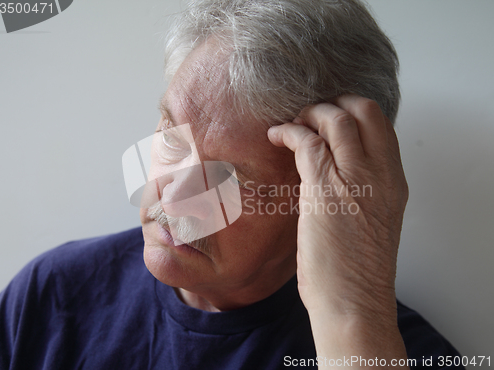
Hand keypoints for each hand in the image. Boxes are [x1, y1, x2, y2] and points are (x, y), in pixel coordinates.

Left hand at [268, 94, 408, 363]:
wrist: (353, 303)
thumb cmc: (356, 270)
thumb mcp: (373, 219)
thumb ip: (361, 188)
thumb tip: (333, 166)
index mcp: (393, 181)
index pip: (381, 124)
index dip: (353, 111)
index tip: (331, 116)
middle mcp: (380, 173)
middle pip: (364, 109)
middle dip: (334, 103)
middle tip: (311, 115)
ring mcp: (355, 178)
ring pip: (336, 118)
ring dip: (309, 113)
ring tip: (292, 124)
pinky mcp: (325, 189)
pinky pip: (306, 141)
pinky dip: (288, 131)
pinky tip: (275, 136)